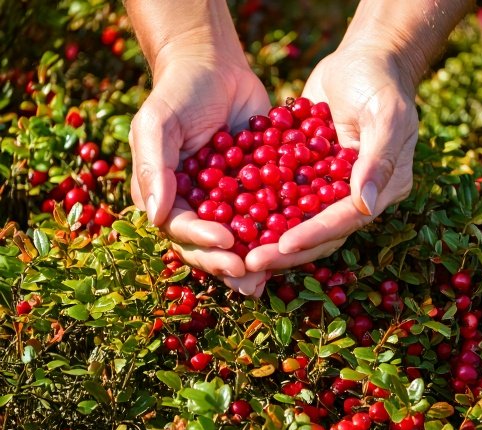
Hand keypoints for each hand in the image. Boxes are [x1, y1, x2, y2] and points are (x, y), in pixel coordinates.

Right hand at [129, 38, 271, 293]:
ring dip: (255, 257)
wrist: (216, 67)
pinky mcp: (257, 189)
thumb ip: (153, 166)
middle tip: (251, 277)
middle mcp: (197, 205)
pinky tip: (296, 241)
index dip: (202, 242)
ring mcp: (228, 200)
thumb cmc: (180, 92)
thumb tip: (155, 216)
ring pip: (241, 237)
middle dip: (229, 262)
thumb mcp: (157, 122)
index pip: (181, 229)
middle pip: (210, 244)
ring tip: (271, 275)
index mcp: (168, 196)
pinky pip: (267, 213)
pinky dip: (279, 229)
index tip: (226, 245)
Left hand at [245, 44, 418, 271]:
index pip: (347, 220)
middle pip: (321, 232)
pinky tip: (232, 218)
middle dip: (286, 249)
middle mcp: (357, 195)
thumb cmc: (379, 82)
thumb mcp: (386, 114)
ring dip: (270, 237)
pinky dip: (262, 209)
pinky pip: (285, 197)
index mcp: (383, 188)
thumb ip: (379, 158)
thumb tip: (365, 203)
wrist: (363, 59)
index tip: (282, 246)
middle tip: (250, 262)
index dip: (315, 235)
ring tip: (238, 251)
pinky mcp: (308, 174)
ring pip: (299, 221)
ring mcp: (331, 187)